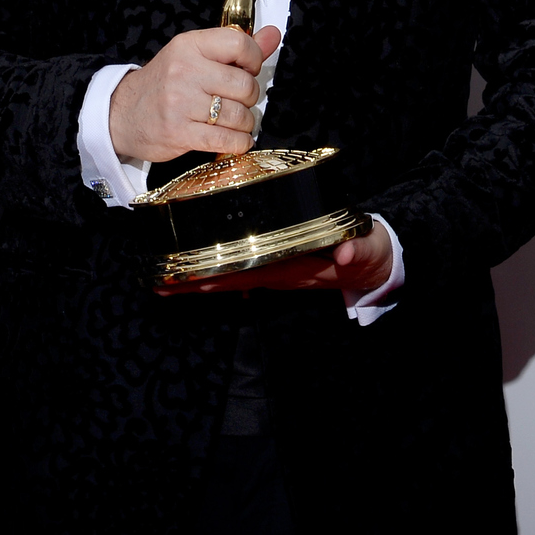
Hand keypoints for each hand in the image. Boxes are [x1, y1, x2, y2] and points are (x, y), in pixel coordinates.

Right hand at [109, 25, 280, 163]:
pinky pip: (226, 139)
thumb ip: (237, 49)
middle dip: (249, 97)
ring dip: (244, 123)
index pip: (239, 44)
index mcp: (190, 46)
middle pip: (244, 85)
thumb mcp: (195, 56)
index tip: (249, 70)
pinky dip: (238, 142)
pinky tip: (234, 139)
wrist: (122, 114)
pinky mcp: (180, 133)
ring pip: (239, 114)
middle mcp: (185, 71)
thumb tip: (273, 35)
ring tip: (234, 121)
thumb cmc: (163, 84)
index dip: (254, 60)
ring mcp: (181, 103)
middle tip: (238, 100)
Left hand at [162, 225, 394, 295]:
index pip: (251, 272)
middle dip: (196, 283)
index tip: (192, 278)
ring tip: (163, 281)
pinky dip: (214, 269)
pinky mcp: (275, 265)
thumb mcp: (368, 251)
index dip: (222, 276)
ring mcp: (274, 271)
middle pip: (230, 280)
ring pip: (230, 277)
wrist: (374, 264)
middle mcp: (278, 274)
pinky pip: (239, 269)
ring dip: (197, 280)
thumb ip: (358, 250)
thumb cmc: (367, 255)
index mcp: (295, 269)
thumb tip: (343, 253)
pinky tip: (194, 267)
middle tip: (159, 284)